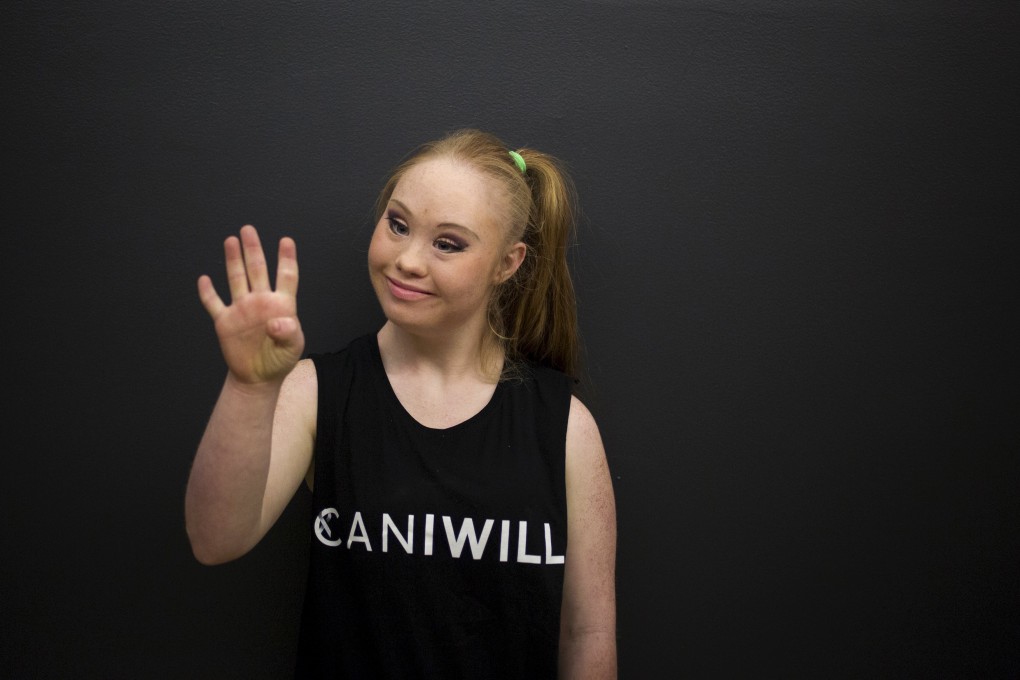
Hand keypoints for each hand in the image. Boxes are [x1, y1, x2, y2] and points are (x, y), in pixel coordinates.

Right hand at [197, 225, 304, 384]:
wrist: (258, 378)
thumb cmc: (280, 360)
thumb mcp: (292, 348)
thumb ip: (289, 333)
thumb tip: (277, 322)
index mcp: (281, 305)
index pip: (286, 277)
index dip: (286, 259)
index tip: (286, 241)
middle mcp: (260, 302)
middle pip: (256, 270)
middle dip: (253, 250)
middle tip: (248, 230)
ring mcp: (241, 309)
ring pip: (236, 279)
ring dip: (233, 261)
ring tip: (231, 241)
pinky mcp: (224, 322)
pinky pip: (214, 304)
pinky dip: (208, 292)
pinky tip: (204, 279)